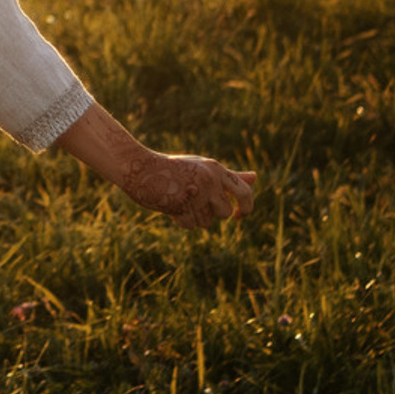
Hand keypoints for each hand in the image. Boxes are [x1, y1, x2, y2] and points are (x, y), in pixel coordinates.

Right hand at [55, 102, 255, 228]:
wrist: (139, 168)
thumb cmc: (173, 168)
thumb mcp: (203, 168)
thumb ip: (229, 176)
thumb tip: (255, 178)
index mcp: (216, 168)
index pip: (245, 192)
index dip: (247, 208)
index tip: (239, 216)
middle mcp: (210, 180)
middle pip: (224, 212)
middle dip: (213, 213)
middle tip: (197, 207)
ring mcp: (196, 193)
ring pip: (207, 221)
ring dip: (195, 217)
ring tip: (179, 201)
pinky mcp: (183, 205)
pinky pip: (191, 225)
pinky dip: (182, 221)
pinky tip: (171, 207)